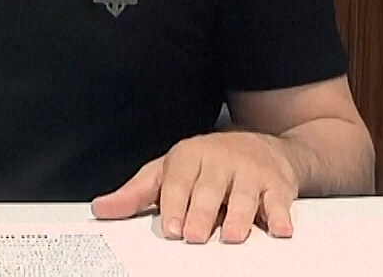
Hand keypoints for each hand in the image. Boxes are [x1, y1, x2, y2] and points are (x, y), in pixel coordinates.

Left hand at [90, 132, 299, 243]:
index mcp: (189, 157)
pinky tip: (278, 229)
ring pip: (245, 195)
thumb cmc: (209, 164)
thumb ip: (137, 193)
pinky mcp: (278, 185)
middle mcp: (220, 161)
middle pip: (210, 189)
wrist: (264, 146)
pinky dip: (281, 215)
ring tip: (232, 236)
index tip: (170, 227)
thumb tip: (102, 208)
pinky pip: (280, 201)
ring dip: (240, 216)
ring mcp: (251, 172)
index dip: (173, 204)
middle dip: (202, 213)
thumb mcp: (169, 171)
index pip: (178, 180)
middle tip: (195, 236)